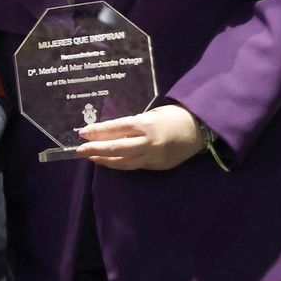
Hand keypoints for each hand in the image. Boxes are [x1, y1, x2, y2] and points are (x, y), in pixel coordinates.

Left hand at [75, 104, 204, 170]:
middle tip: (79, 149)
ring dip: (105, 161)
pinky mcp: (158, 166)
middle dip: (95, 149)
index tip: (82, 132)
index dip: (98, 131)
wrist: (201, 130)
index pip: (116, 128)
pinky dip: (121, 164)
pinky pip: (135, 166)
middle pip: (116, 148)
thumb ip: (134, 124)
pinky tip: (111, 162)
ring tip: (91, 157)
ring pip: (124, 162)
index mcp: (146, 124)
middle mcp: (147, 142)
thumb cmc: (175, 115)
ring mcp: (153, 157)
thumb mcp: (152, 114)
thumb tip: (113, 132)